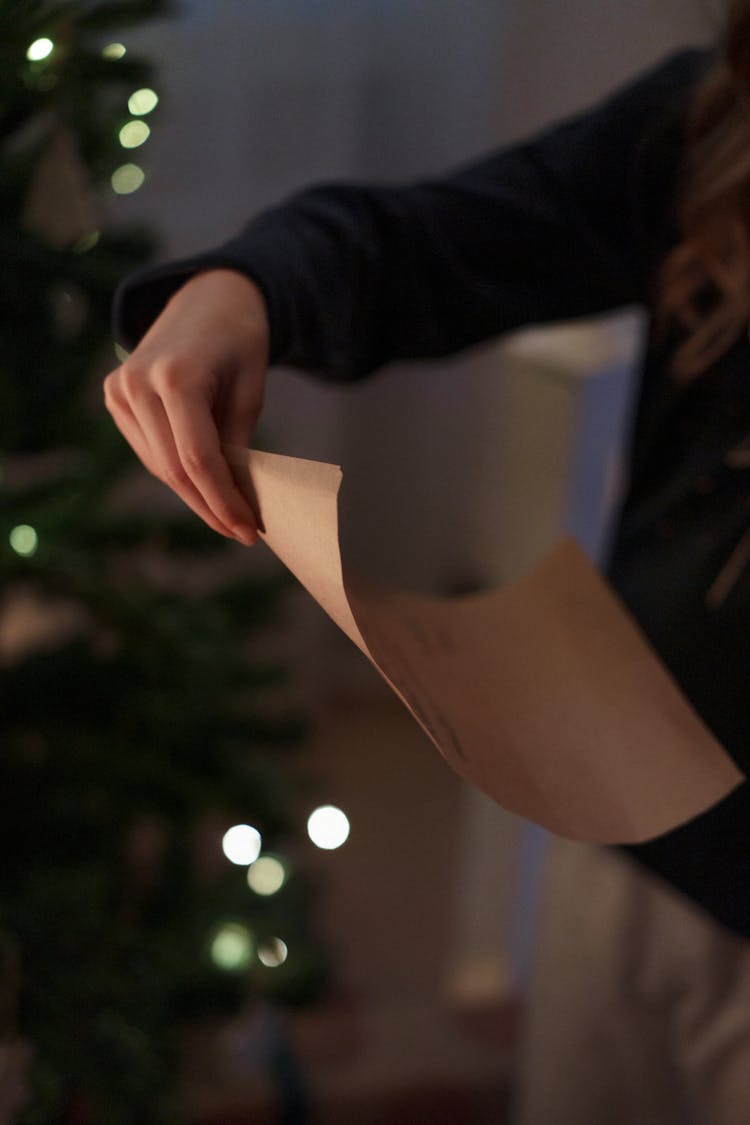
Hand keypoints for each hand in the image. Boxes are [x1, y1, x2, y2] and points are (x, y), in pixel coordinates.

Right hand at [104, 269, 268, 544]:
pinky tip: (205, 487)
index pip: (198, 459)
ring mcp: (120, 389)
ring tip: (229, 514)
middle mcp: (138, 383)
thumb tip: (236, 501)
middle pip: (175, 469)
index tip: (250, 530)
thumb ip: (237, 445)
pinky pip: (149, 451)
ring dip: (195, 496)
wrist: (208, 297)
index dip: (224, 501)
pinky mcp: (115, 396)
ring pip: (159, 466)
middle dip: (211, 507)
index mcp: (176, 376)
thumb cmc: (239, 342)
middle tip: (242, 532)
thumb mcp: (251, 392)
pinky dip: (178, 473)